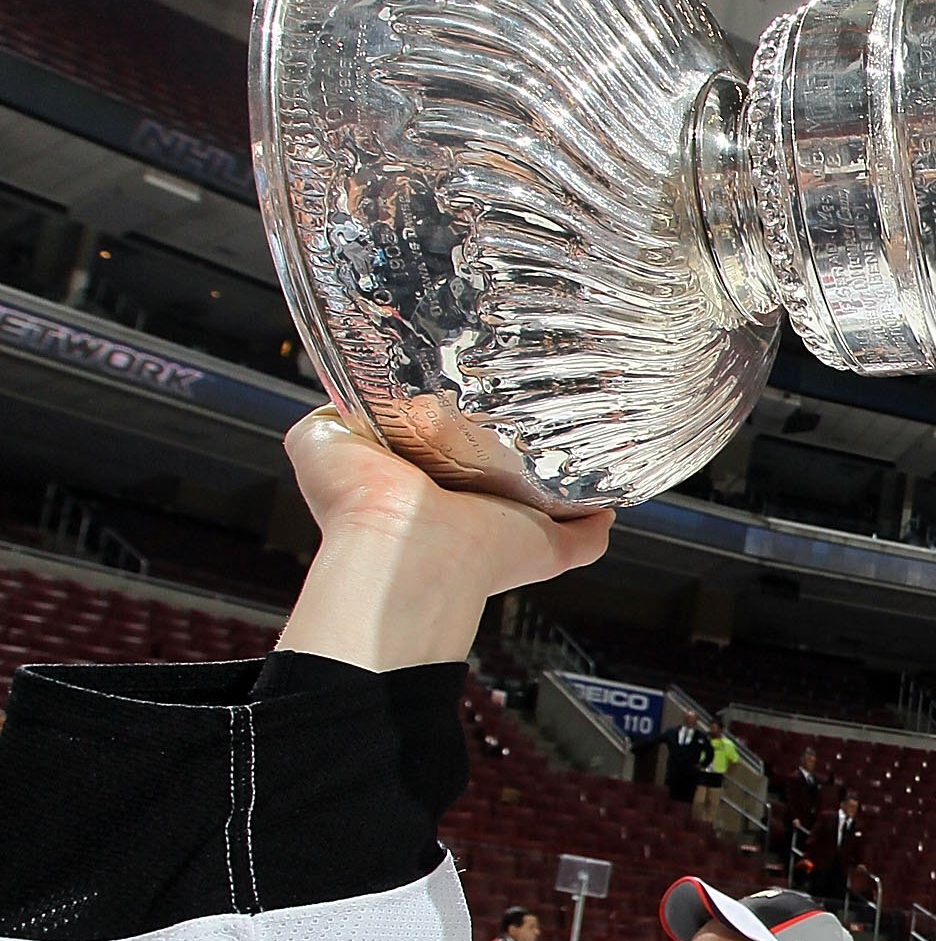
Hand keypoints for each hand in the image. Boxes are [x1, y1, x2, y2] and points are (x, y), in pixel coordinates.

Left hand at [275, 409, 610, 671]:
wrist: (403, 548)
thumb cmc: (359, 506)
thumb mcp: (321, 441)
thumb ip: (328, 417)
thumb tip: (338, 392)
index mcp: (420, 487)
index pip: (444, 451)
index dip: (457, 423)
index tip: (471, 393)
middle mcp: (464, 511)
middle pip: (502, 474)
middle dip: (517, 445)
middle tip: (535, 404)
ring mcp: (508, 531)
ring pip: (548, 504)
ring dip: (566, 477)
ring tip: (584, 433)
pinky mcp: (546, 547)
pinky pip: (588, 536)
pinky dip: (601, 518)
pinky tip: (609, 493)